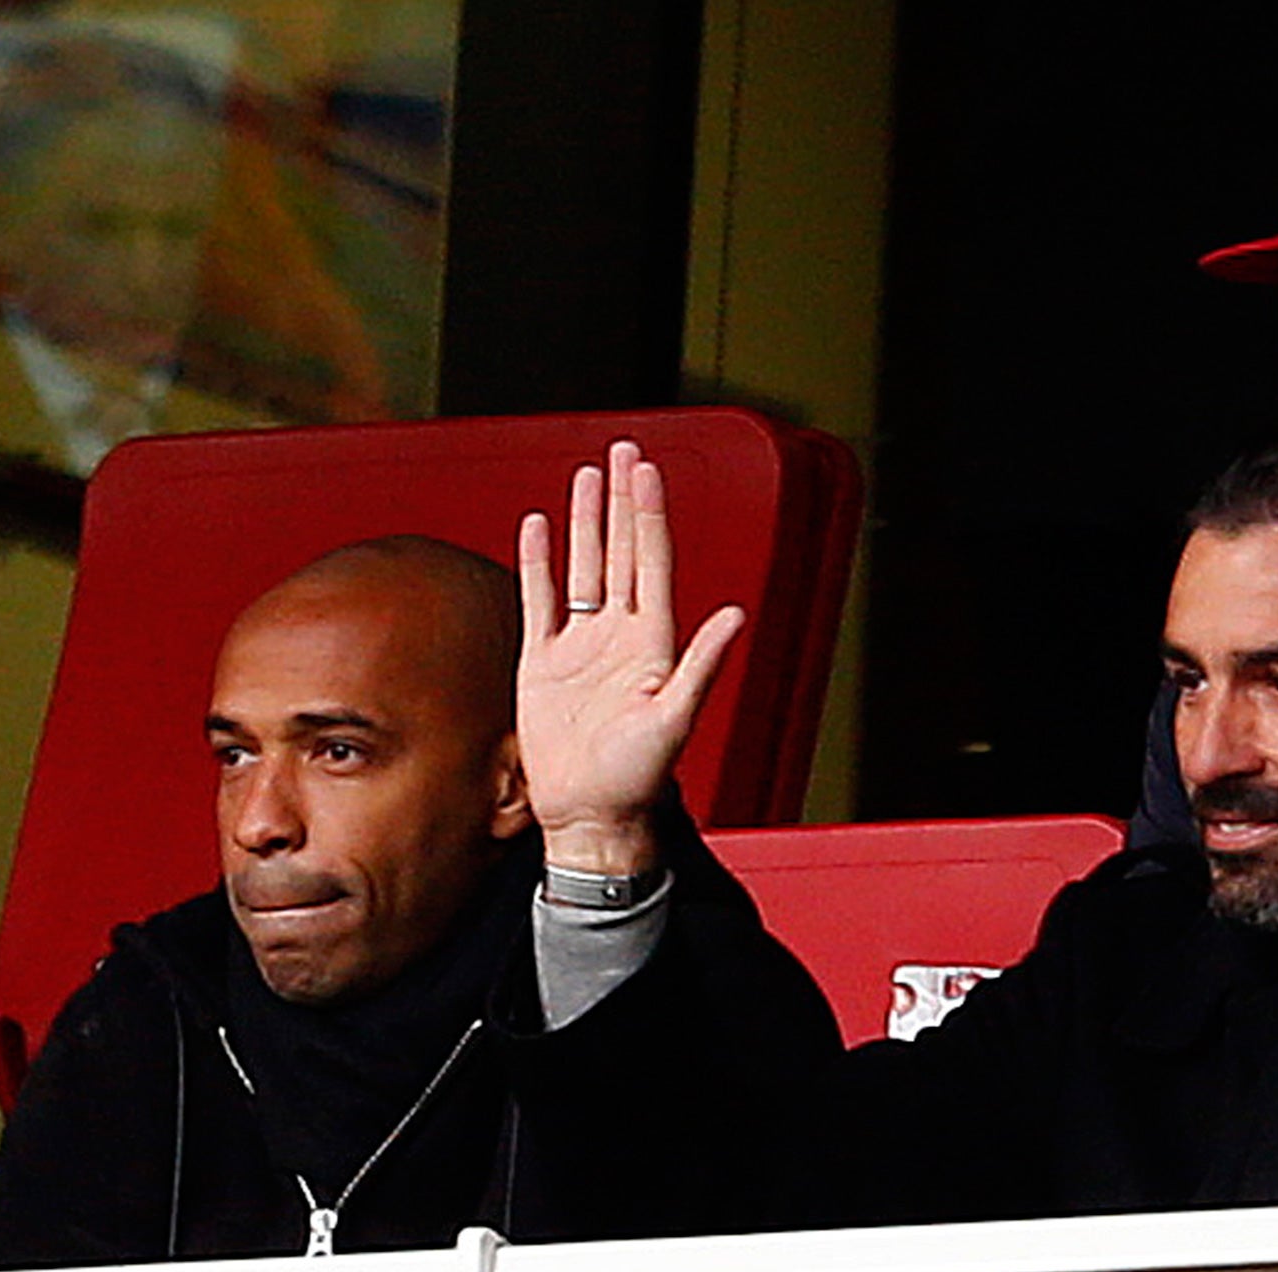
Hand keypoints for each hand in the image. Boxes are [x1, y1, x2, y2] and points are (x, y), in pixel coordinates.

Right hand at [517, 440, 744, 873]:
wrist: (590, 816)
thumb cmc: (638, 778)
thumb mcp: (674, 720)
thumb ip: (702, 666)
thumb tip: (738, 615)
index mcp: (652, 643)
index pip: (651, 561)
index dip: (648, 513)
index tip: (646, 470)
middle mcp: (619, 636)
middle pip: (621, 551)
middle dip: (622, 500)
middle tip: (624, 450)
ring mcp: (580, 647)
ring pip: (583, 567)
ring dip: (587, 522)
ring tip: (588, 476)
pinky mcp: (542, 665)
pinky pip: (540, 601)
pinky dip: (539, 563)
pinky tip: (540, 527)